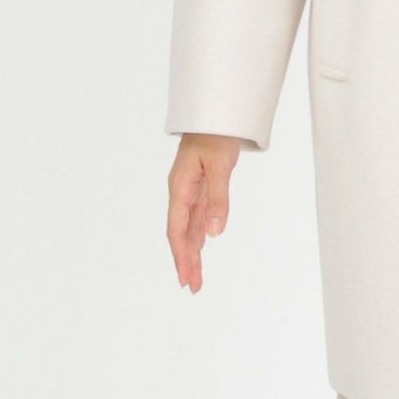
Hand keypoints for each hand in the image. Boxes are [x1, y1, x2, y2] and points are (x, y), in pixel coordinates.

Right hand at [166, 133, 242, 292]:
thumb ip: (218, 199)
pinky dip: (198, 233)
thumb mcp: (221, 165)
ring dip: (192, 250)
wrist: (218, 111)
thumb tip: (215, 233)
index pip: (177, 228)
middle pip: (180, 232)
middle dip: (186, 260)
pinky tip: (201, 245)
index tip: (186, 277)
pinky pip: (196, 215)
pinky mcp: (201, 185)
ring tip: (196, 276)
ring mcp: (190, 188)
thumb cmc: (217, 134)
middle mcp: (182, 191)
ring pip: (188, 226)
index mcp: (181, 187)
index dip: (181, 254)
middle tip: (193, 287)